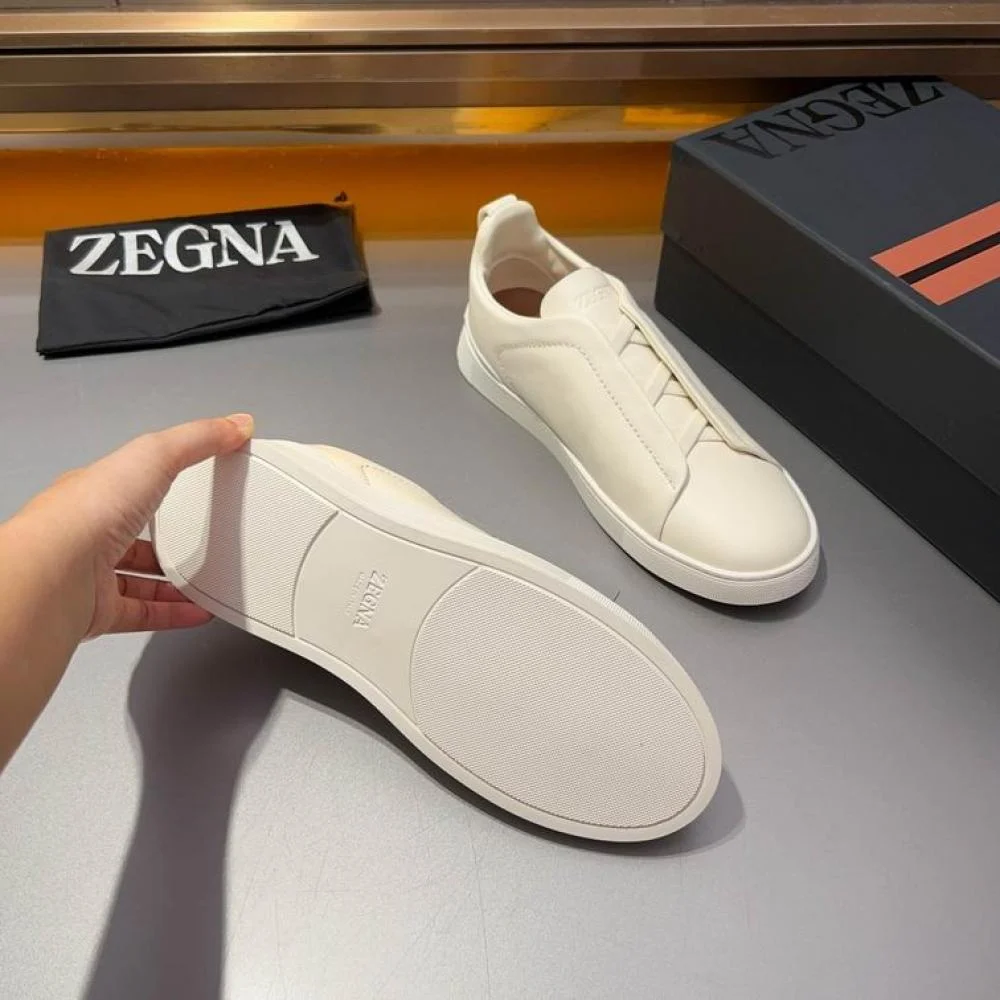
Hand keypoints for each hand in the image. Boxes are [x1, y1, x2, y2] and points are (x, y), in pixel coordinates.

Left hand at [20, 415, 253, 638]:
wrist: (54, 575)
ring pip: (135, 577)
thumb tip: (234, 424)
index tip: (190, 480)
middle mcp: (87, 533)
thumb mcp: (154, 455)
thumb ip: (198, 439)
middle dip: (164, 538)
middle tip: (197, 538)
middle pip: (131, 533)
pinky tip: (196, 609)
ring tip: (205, 580)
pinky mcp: (98, 610)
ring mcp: (90, 574)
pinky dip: (173, 612)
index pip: (129, 479)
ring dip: (172, 580)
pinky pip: (142, 612)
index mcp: (94, 491)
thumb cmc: (85, 513)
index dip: (159, 477)